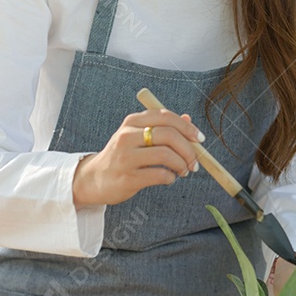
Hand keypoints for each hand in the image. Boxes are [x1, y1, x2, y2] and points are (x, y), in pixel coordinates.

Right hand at [72, 110, 202, 207]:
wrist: (95, 179)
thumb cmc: (123, 156)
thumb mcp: (137, 136)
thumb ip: (162, 127)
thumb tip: (189, 119)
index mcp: (132, 122)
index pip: (165, 116)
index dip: (187, 127)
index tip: (200, 139)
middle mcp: (127, 136)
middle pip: (169, 135)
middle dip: (188, 149)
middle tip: (195, 162)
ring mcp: (126, 157)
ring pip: (165, 155)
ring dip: (181, 164)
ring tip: (183, 171)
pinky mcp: (127, 177)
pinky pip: (159, 174)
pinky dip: (170, 177)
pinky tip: (169, 178)